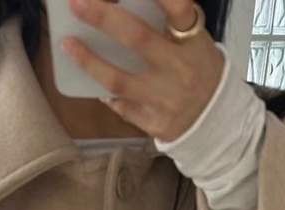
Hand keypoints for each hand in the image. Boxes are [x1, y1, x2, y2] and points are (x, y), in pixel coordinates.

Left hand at [60, 0, 225, 141]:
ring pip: (118, 79)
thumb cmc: (199, 71)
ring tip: (68, 44)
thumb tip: (119, 8)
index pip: (177, 8)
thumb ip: (168, 23)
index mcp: (194, 41)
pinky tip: (92, 82)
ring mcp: (166, 98)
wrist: (217, 121)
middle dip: (103, 17)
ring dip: (88, 60)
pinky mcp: (154, 123)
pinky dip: (106, 93)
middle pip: (137, 38)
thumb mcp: (195, 41)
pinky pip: (122, 107)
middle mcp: (180, 68)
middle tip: (77, 3)